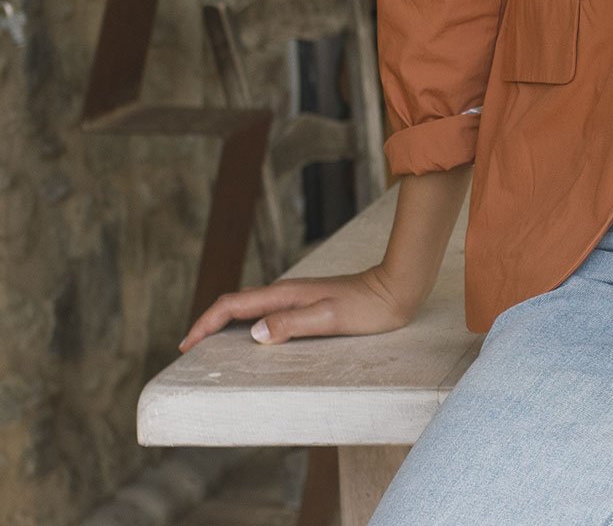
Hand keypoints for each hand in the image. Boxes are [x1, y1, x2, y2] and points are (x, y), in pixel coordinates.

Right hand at [178, 265, 417, 350]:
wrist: (397, 289)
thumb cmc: (368, 307)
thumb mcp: (331, 318)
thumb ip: (293, 323)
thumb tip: (255, 333)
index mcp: (286, 294)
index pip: (234, 305)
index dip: (206, 323)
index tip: (187, 345)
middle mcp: (287, 292)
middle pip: (237, 304)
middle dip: (209, 324)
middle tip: (190, 350)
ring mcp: (297, 297)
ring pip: (252, 308)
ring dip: (227, 325)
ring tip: (212, 348)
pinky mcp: (308, 304)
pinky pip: (268, 313)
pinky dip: (249, 325)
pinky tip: (253, 339)